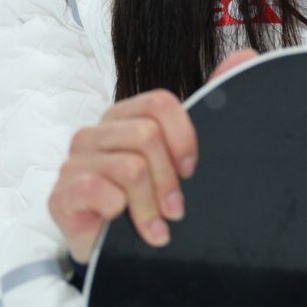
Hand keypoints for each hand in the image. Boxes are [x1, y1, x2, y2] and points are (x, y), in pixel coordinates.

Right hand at [47, 47, 258, 261]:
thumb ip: (210, 103)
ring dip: (149, 206)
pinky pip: (98, 189)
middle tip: (176, 210)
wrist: (114, 252)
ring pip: (130, 168)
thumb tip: (244, 54)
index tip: (192, 170)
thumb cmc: (148, 200)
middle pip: (146, 136)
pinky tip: (122, 226)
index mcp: (124, 117)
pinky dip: (119, 211)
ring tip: (158, 229)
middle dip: (168, 180)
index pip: (159, 103)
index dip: (183, 137)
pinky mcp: (61, 193)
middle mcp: (96, 133)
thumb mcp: (181, 155)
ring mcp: (75, 162)